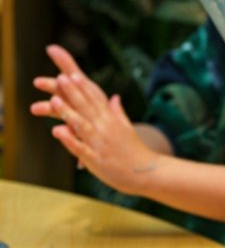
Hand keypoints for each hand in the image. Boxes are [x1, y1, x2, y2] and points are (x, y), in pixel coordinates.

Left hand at [31, 45, 159, 194]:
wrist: (147, 172)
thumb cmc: (136, 152)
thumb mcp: (128, 129)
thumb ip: (118, 113)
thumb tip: (114, 98)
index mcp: (112, 122)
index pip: (95, 101)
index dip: (83, 88)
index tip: (73, 75)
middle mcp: (106, 130)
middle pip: (87, 109)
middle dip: (73, 93)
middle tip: (62, 78)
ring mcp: (100, 144)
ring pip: (82, 126)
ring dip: (68, 112)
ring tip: (54, 100)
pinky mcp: (96, 160)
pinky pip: (79, 148)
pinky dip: (69, 139)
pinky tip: (57, 131)